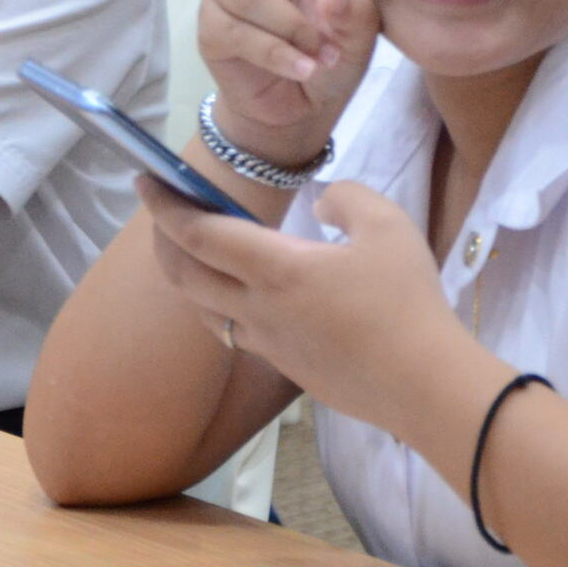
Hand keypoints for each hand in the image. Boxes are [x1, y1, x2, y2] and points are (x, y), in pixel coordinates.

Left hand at [137, 175, 471, 428]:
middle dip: (164, 241)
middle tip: (166, 213)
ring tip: (199, 253)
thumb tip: (321, 202)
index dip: (165, 206)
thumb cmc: (406, 302)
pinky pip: (237, 333)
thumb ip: (346, 197)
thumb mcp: (386, 225)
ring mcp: (268, 345)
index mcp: (276, 270)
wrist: (423, 386)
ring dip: (190, 278)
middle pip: (185, 276)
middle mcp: (258, 310)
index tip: (145, 180)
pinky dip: (222, 306)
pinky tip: (249, 296)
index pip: (199, 235)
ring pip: (204, 311)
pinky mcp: (286, 369)